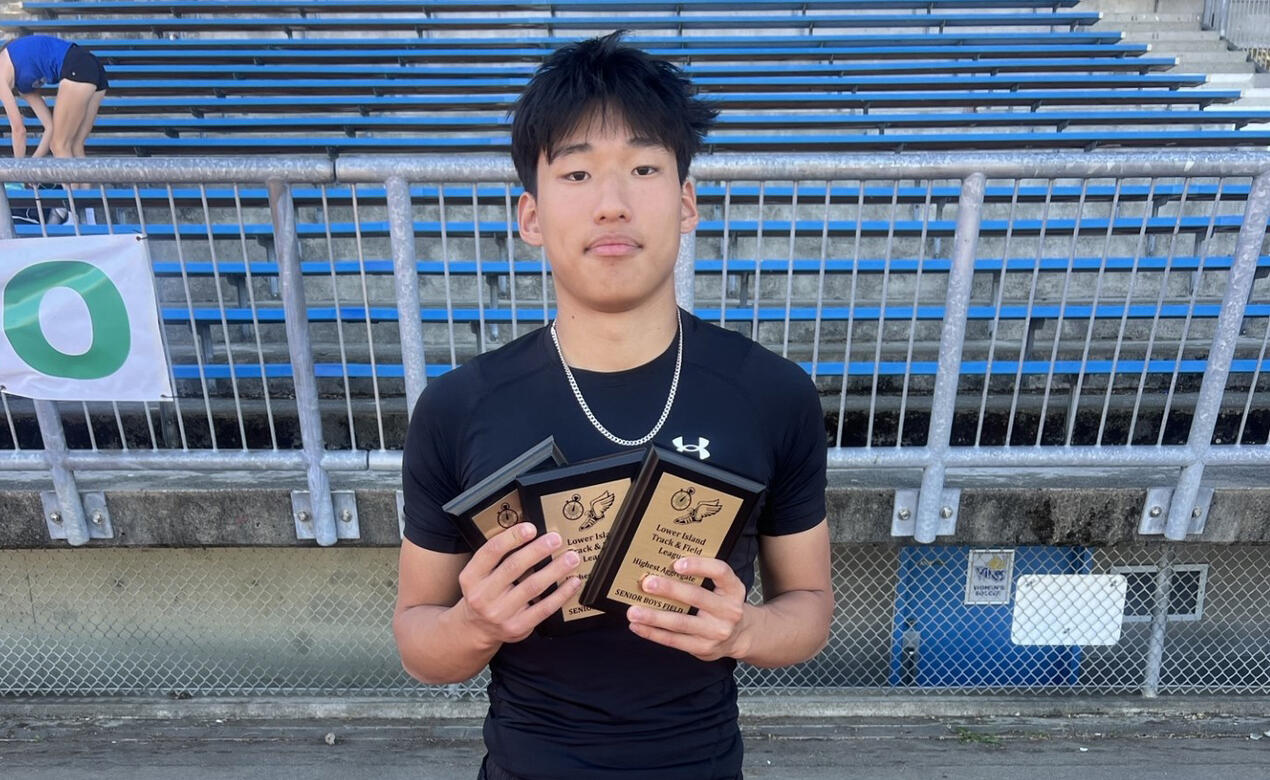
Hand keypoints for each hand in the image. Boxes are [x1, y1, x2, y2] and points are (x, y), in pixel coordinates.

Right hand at [456, 522, 581, 646]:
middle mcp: (483, 595)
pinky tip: (572, 582)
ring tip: (571, 558)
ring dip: (555, 569)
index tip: (531, 528)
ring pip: (532, 586)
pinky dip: (561, 593)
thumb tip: (528, 534)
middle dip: (538, 550)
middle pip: (514, 567)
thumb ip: (496, 557)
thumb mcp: (478, 575)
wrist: (476, 629)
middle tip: (556, 539)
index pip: (491, 551)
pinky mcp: (517, 627)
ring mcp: (500, 613)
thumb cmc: (483, 594)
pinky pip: (544, 608)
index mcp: (471, 577)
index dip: (512, 537)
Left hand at [626, 557, 751, 661]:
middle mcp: (729, 610)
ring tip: (633, 611)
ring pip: (681, 622)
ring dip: (654, 617)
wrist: (739, 636)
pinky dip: (653, 633)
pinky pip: (674, 640)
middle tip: (647, 583)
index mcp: (734, 589)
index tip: (677, 564)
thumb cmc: (723, 605)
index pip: (720, 572)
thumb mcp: (723, 588)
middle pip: (696, 597)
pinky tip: (638, 626)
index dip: (699, 566)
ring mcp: (716, 632)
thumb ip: (703, 577)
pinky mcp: (703, 648)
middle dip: (669, 590)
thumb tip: (664, 566)